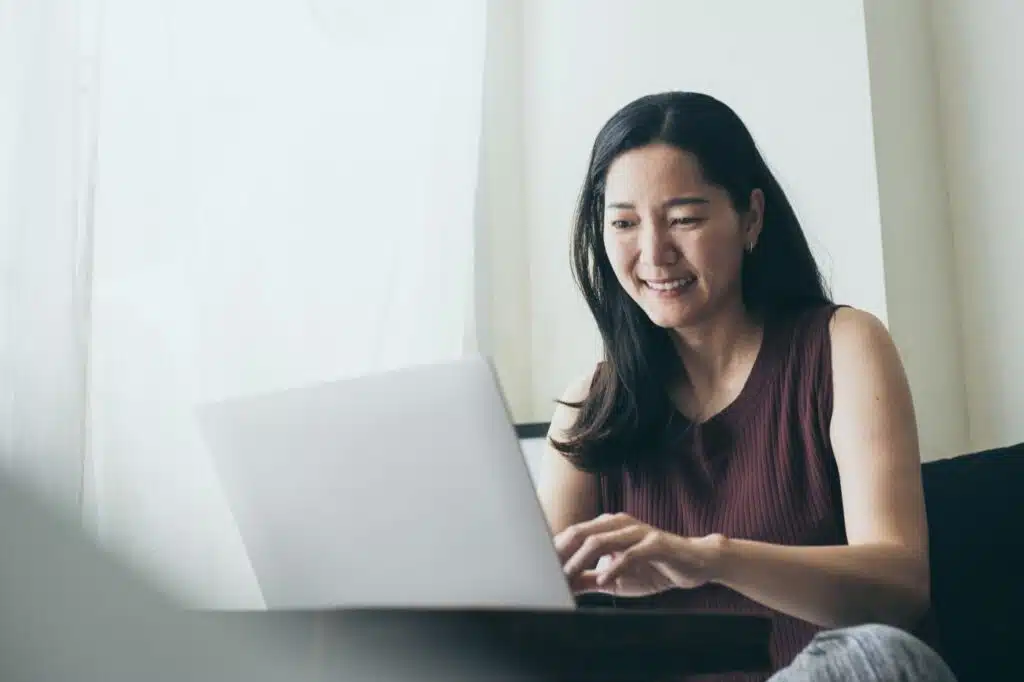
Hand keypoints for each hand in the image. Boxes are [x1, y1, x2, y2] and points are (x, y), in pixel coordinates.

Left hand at [555, 513, 723, 596]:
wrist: (695, 565)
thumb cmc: (653, 568)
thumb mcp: (616, 578)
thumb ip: (589, 579)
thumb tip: (563, 585)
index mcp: (607, 527)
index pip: (573, 535)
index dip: (554, 551)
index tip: (538, 569)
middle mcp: (619, 524)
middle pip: (581, 532)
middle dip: (561, 552)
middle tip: (546, 571)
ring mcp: (637, 531)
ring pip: (601, 539)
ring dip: (581, 559)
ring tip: (568, 576)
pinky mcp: (656, 542)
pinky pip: (631, 553)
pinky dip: (616, 566)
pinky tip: (605, 578)